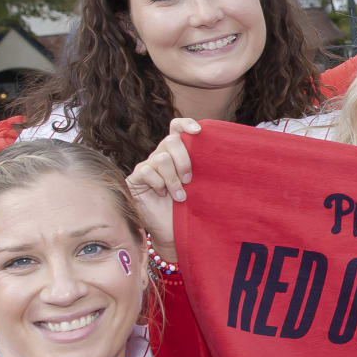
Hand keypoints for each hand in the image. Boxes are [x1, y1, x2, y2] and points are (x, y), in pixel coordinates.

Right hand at [125, 118, 201, 258]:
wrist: (174, 232)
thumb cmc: (189, 208)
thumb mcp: (199, 185)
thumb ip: (202, 168)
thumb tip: (221, 153)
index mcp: (177, 154)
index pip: (176, 128)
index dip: (185, 124)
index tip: (199, 131)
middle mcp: (161, 156)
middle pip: (171, 141)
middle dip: (184, 160)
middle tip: (190, 180)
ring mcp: (147, 167)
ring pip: (161, 158)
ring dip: (173, 178)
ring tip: (179, 196)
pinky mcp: (135, 179)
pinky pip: (147, 171)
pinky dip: (159, 184)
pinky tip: (163, 195)